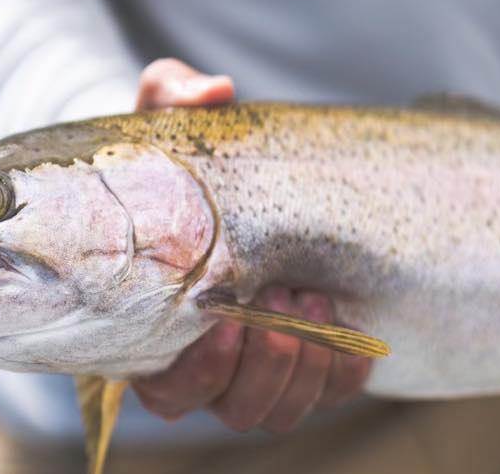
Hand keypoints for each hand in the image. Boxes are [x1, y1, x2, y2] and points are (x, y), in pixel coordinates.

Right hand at [132, 58, 369, 432]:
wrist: (213, 173)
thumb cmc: (178, 151)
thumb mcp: (166, 113)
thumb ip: (173, 92)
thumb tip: (217, 90)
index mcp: (154, 320)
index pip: (165, 383)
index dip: (197, 366)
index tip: (223, 314)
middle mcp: (201, 352)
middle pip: (226, 406)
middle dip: (258, 368)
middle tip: (277, 303)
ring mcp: (252, 359)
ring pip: (272, 409)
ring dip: (300, 371)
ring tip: (312, 298)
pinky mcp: (300, 354)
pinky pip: (325, 394)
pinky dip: (341, 372)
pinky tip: (345, 325)